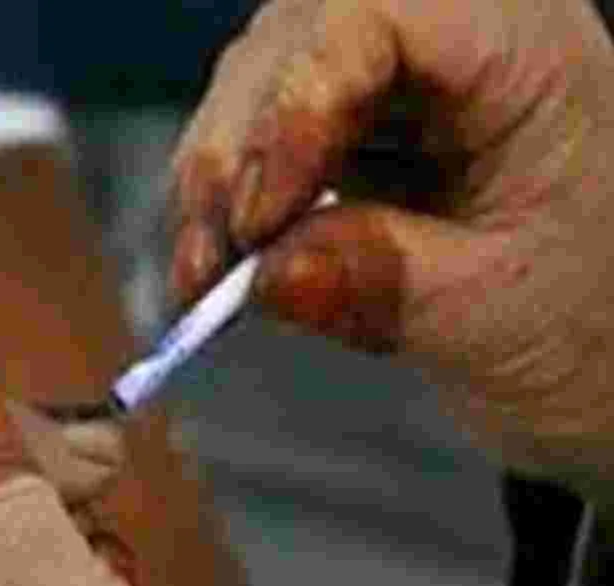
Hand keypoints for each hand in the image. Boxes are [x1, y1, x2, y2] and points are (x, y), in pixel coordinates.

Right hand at [170, 0, 613, 486]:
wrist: (604, 355)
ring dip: (218, 176)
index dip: (296, 103)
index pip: (372, 16)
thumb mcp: (493, 312)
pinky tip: (219, 259)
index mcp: (526, 52)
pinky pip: (266, 133)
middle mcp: (455, 41)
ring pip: (262, 81)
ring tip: (207, 273)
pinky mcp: (358, 125)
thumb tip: (264, 271)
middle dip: (237, 147)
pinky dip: (231, 198)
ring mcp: (399, 79)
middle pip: (297, 40)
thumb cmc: (593, 326)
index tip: (259, 217)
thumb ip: (378, 280)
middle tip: (214, 255)